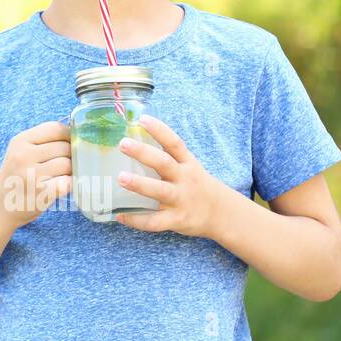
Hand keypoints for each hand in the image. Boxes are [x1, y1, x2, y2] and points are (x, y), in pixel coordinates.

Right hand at [0, 121, 73, 229]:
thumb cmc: (17, 175)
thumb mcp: (20, 151)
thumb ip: (42, 142)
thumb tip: (76, 136)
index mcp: (20, 141)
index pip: (54, 128)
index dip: (68, 134)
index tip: (71, 142)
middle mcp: (23, 156)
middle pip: (64, 147)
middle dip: (71, 155)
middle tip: (66, 164)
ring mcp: (31, 175)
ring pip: (67, 164)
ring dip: (71, 171)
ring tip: (62, 175)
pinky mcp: (41, 193)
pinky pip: (68, 183)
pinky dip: (70, 184)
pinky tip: (63, 186)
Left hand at [113, 115, 228, 238]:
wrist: (221, 213)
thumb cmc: (195, 185)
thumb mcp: (188, 166)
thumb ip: (167, 156)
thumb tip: (133, 139)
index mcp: (187, 163)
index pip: (174, 143)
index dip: (159, 130)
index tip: (142, 119)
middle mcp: (184, 179)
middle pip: (164, 163)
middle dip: (143, 153)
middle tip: (123, 144)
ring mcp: (180, 200)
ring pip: (160, 191)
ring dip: (139, 184)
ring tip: (120, 178)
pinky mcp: (176, 219)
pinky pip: (155, 221)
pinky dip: (136, 219)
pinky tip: (119, 215)